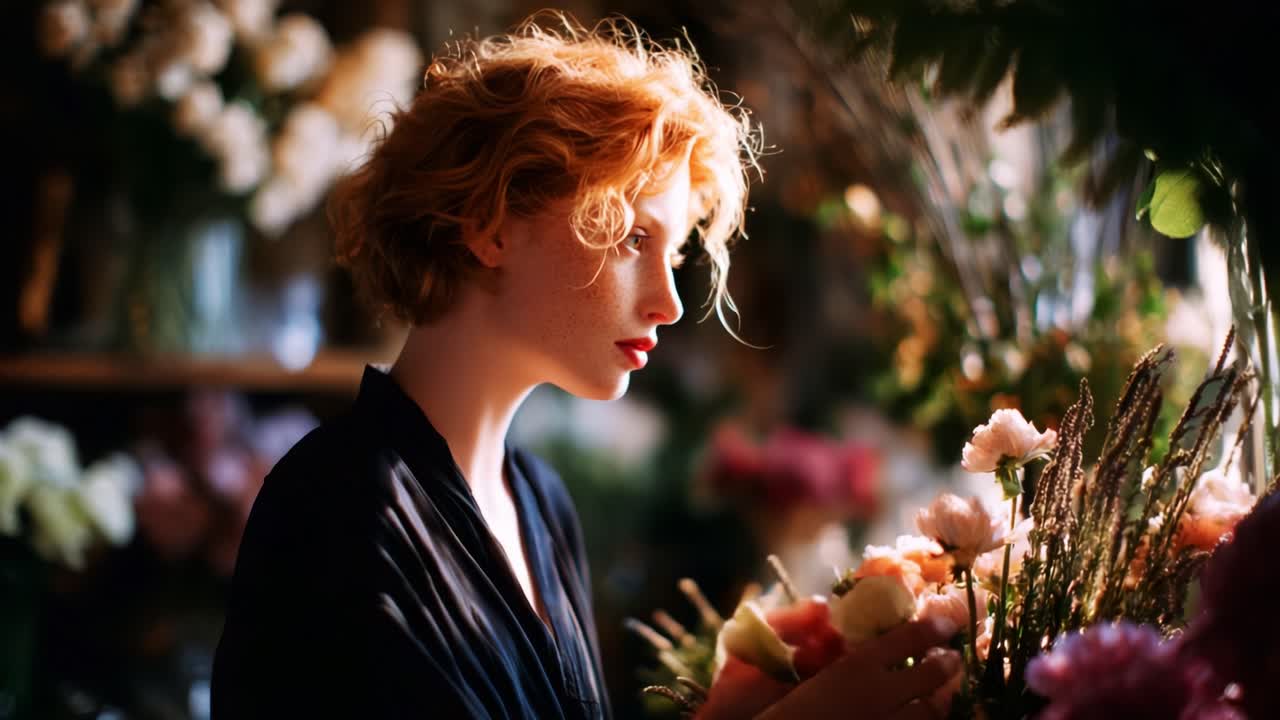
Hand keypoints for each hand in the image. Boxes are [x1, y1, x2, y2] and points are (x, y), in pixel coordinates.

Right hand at [754, 616, 962, 719]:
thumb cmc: (790, 712)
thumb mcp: (811, 678)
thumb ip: (838, 660)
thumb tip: (861, 645)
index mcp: (856, 667)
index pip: (907, 639)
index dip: (931, 628)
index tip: (945, 623)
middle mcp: (879, 694)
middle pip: (931, 674)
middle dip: (947, 664)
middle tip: (953, 658)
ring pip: (931, 711)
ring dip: (941, 699)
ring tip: (943, 694)